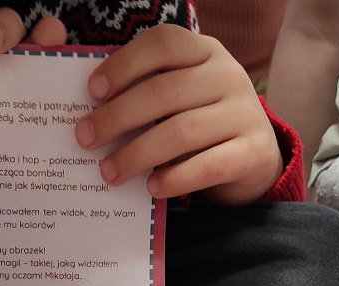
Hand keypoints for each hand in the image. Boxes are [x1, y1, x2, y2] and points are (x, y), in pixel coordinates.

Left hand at [75, 25, 283, 204]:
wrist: (253, 156)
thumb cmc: (199, 121)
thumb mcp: (178, 95)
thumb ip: (144, 89)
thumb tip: (89, 107)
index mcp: (204, 51)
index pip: (163, 44)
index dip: (124, 65)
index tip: (92, 92)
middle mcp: (228, 75)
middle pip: (164, 92)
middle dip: (117, 117)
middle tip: (85, 139)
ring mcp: (245, 113)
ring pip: (182, 131)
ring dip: (138, 154)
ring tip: (109, 172)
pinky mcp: (253, 151)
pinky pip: (208, 166)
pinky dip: (175, 179)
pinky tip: (151, 187)